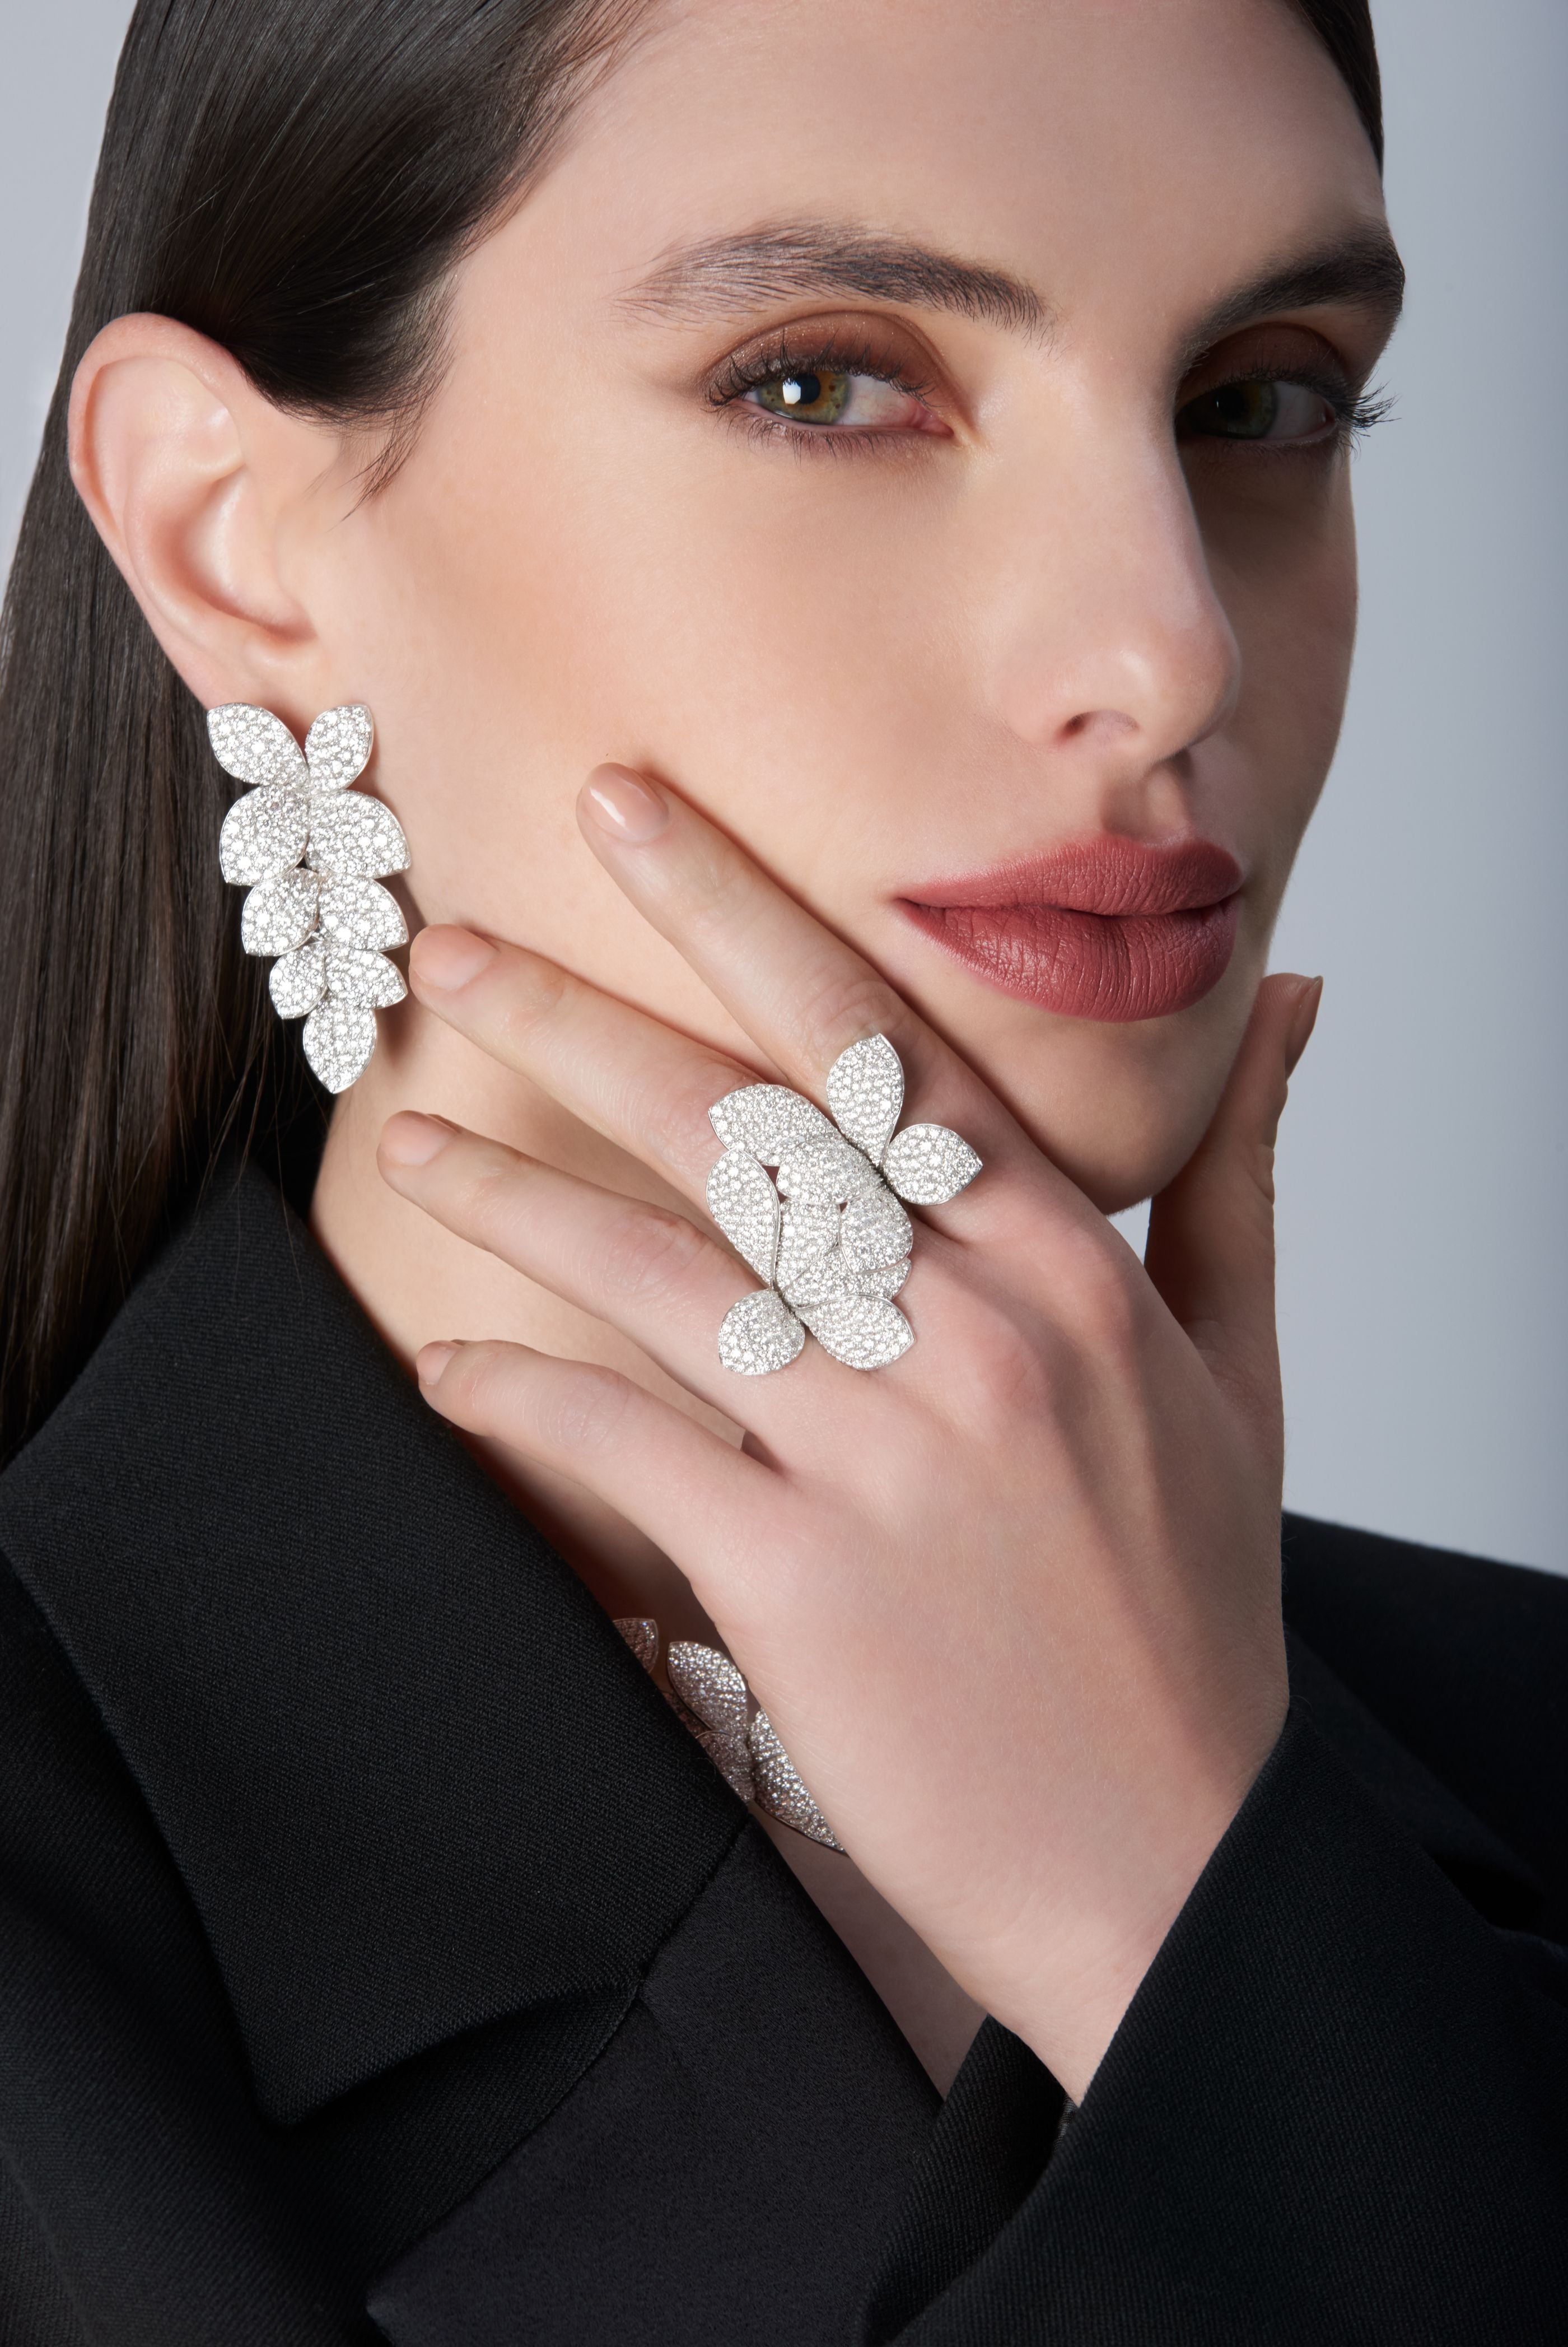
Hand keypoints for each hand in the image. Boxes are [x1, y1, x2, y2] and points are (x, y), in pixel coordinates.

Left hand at [377, 766, 1318, 2100]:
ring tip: (408, 1135)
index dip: (741, 911)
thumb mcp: (1240, 1367)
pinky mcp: (798, 1578)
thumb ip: (1230, 1167)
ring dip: (514, 1195)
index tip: (631, 814)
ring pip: (661, 1269)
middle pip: (742, 1127)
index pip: (881, 1040)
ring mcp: (881, 1454)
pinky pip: (625, 1448)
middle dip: (580, 1017)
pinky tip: (439, 1358)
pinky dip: (521, 1396)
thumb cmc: (1194, 1610)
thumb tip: (1283, 993)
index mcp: (1066, 1266)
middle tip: (457, 949)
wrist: (1175, 1858)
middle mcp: (972, 1331)